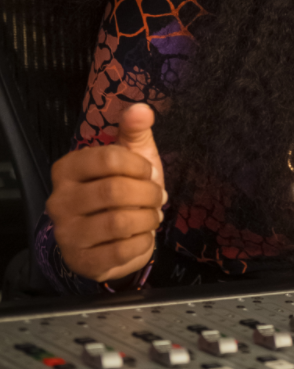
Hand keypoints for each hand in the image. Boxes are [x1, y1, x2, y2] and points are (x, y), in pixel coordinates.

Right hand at [46, 104, 165, 281]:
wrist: (110, 237)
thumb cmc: (121, 188)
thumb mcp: (130, 155)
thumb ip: (134, 130)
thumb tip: (142, 108)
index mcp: (67, 168)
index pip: (109, 158)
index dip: (139, 165)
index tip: (147, 172)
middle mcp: (59, 200)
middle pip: (115, 191)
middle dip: (148, 194)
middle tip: (157, 197)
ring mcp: (67, 233)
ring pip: (120, 222)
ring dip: (148, 218)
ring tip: (151, 215)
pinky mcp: (82, 261)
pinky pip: (122, 250)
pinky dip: (143, 242)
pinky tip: (142, 235)